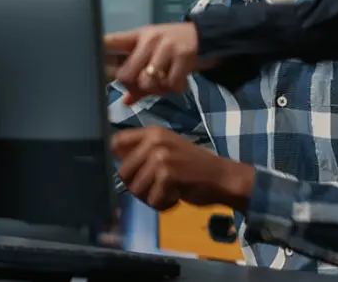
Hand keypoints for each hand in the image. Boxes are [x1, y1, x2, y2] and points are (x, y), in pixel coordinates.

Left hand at [104, 23, 217, 103]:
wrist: (206, 37)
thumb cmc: (172, 48)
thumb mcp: (153, 54)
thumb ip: (138, 77)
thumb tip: (125, 102)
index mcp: (137, 36)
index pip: (111, 41)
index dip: (96, 51)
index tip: (85, 61)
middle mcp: (149, 39)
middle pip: (126, 74)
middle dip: (135, 86)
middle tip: (148, 85)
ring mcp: (166, 46)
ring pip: (148, 82)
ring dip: (158, 90)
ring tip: (166, 82)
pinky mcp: (183, 56)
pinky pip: (171, 84)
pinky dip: (175, 88)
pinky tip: (179, 81)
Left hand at [111, 126, 253, 211]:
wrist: (222, 177)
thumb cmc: (194, 166)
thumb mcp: (167, 149)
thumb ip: (142, 151)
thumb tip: (114, 158)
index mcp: (153, 132)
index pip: (117, 142)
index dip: (118, 160)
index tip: (133, 171)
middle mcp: (154, 140)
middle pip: (123, 172)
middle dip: (137, 187)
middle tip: (156, 188)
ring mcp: (161, 156)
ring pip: (135, 189)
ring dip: (151, 198)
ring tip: (167, 193)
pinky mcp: (167, 174)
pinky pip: (152, 200)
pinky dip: (163, 205)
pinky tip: (175, 198)